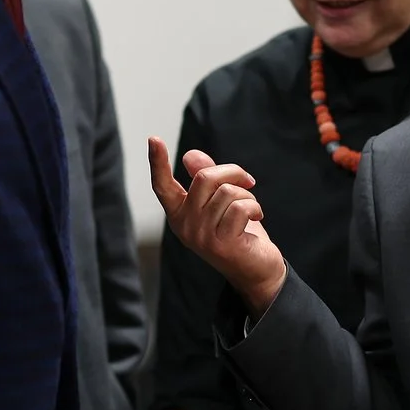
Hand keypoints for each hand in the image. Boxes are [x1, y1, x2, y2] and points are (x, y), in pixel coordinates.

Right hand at [148, 137, 286, 313]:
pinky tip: (257, 217)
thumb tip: (189, 155)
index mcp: (179, 214)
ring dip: (247, 195)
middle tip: (248, 182)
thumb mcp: (220, 203)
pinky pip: (240, 207)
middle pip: (204, 178)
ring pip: (226, 192)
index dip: (157, 162)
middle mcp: (184, 226)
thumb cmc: (238, 233)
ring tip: (252, 209)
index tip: (153, 138)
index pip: (162, 186)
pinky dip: (254, 207)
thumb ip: (206, 179)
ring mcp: (200, 236)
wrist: (257, 270)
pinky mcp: (221, 244)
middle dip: (232, 172)